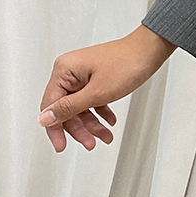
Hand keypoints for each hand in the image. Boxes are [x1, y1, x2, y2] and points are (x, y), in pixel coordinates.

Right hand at [38, 25, 176, 151]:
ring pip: (81, 106)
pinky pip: (93, 99)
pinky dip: (100, 112)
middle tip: (90, 143)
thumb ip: (69, 108)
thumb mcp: (97, 92)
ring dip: (92, 123)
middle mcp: (71, 71)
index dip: (55, 128)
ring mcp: (84, 74)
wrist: (151, 50)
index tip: (62, 145)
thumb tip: (44, 119)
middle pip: (66, 108)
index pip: (50, 105)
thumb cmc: (128, 63)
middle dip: (79, 128)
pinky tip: (109, 121)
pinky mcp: (97, 77)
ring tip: (105, 136)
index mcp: (64, 70)